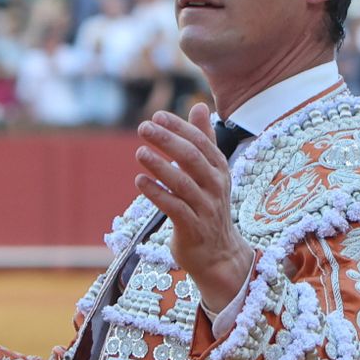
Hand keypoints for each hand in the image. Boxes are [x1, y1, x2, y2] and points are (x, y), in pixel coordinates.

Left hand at [133, 104, 253, 311]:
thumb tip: (200, 105)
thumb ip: (204, 140)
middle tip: (144, 128)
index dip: (179, 128)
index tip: (157, 116)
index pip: (200, 143)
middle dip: (167, 141)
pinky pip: (174, 208)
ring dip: (159, 166)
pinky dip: (156, 193)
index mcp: (219, 170)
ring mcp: (205, 208)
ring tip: (139, 152)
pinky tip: (140, 181)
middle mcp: (215, 187)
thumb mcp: (211, 172)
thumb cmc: (209, 207)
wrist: (219, 254)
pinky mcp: (192, 228)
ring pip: (182, 183)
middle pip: (192, 158)